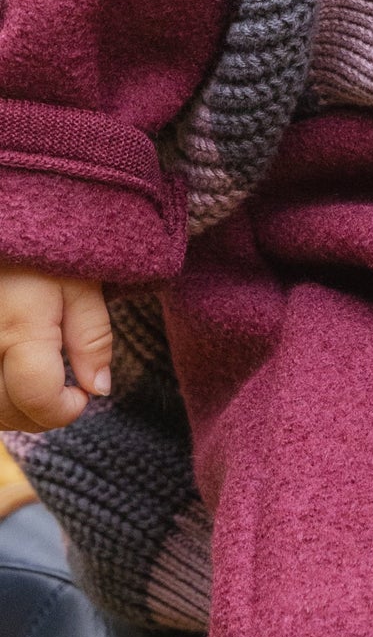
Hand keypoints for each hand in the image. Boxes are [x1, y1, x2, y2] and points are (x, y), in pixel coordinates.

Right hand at [0, 265, 112, 434]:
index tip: (82, 396)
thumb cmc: (39, 248)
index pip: (38, 399)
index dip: (66, 409)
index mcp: (18, 328)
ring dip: (11, 412)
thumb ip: (92, 338)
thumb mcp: (79, 283)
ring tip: (33, 386)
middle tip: (62, 392)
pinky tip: (8, 381)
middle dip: (41, 415)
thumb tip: (99, 390)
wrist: (1, 220)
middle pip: (6, 412)